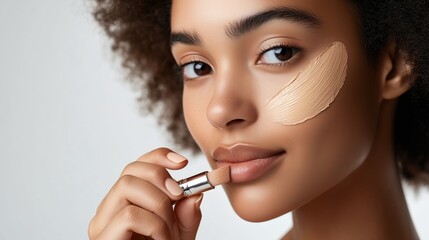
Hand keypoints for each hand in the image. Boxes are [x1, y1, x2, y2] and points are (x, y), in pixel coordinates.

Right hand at [88, 148, 202, 239]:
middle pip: (130, 170)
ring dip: (160, 206)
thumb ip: (186, 217)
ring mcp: (102, 225)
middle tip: (179, 197)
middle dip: (162, 178)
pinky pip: (131, 215)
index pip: (136, 166)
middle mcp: (108, 211)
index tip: (183, 163)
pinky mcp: (102, 239)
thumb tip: (193, 195)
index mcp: (125, 204)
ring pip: (128, 186)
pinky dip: (155, 225)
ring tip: (168, 231)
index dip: (158, 157)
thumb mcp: (180, 237)